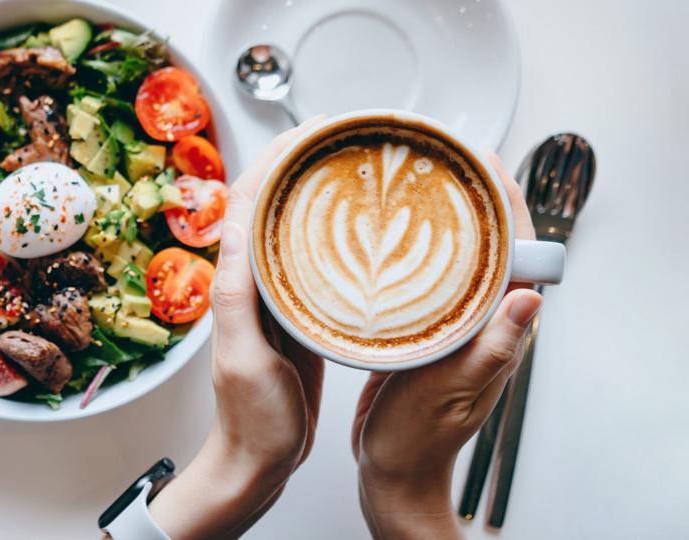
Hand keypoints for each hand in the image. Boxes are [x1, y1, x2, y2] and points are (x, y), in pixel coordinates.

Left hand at [148, 116, 326, 538]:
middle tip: (340, 136)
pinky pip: (310, 262)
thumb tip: (234, 225)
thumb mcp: (244, 359)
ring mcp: (276, 299)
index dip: (271, 160)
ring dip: (314, 192)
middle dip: (298, 164)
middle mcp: (251, 284)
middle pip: (268, 205)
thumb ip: (236, 296)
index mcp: (235, 286)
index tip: (308, 131)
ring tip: (351, 166)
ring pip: (290, 229)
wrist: (260, 463)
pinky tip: (356, 229)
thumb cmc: (252, 421)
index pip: (244, 203)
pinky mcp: (299, 317)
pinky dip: (329, 235)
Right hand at [351, 153, 543, 539]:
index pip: (518, 249)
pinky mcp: (424, 328)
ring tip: (415, 181)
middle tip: (441, 157)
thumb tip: (531, 297)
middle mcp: (482, 319)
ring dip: (442, 217)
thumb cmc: (420, 437)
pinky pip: (426, 277)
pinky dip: (414, 248)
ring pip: (456, 255)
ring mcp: (453, 323)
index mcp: (500, 329)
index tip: (482, 158)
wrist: (392, 467)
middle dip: (472, 196)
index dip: (506, 200)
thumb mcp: (453, 390)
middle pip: (488, 242)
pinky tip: (387, 234)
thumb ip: (493, 348)